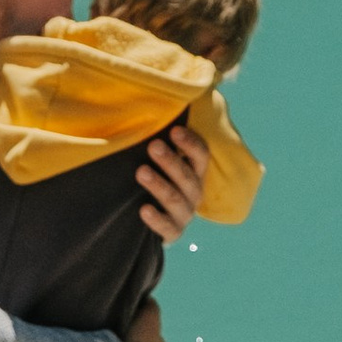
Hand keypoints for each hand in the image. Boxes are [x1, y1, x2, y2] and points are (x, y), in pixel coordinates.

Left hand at [135, 121, 208, 242]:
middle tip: (153, 146)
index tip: (174, 130)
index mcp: (195, 172)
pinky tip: (143, 209)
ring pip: (177, 200)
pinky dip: (156, 219)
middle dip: (171, 161)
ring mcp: (184, 215)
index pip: (201, 156)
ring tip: (140, 172)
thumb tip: (144, 107)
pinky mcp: (172, 234)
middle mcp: (194, 193)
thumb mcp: (158, 160)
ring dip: (160, 185)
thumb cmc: (153, 178)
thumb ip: (159, 140)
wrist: (150, 220)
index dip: (190, 143)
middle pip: (188, 177)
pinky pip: (167, 228)